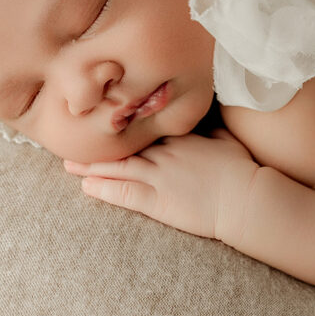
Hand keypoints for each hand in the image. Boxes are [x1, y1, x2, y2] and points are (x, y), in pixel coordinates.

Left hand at [64, 130, 258, 240]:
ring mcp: (159, 175)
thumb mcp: (226, 138)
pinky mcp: (158, 201)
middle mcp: (164, 152)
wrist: (246, 198)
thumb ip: (210, 127)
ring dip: (92, 166)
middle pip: (124, 145)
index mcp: (180, 136)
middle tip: (74, 141)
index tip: (105, 122)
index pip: (143, 128)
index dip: (122, 126)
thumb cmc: (241, 168)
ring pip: (118, 167)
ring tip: (69, 164)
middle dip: (98, 145)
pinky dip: (104, 189)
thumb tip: (207, 115)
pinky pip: (124, 192)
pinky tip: (86, 186)